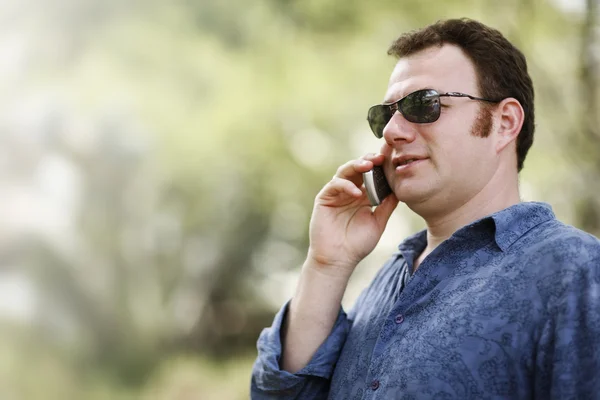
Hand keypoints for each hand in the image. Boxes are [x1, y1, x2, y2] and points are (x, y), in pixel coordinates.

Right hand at [307, 154, 398, 276]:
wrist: (339, 259)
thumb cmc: (357, 244)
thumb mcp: (378, 223)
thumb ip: (387, 206)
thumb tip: (400, 190)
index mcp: (363, 196)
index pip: (371, 175)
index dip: (380, 166)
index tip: (391, 160)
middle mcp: (349, 191)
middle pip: (358, 168)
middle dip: (369, 160)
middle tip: (380, 157)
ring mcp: (336, 194)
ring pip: (345, 171)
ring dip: (356, 165)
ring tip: (369, 165)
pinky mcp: (324, 198)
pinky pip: (334, 184)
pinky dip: (346, 185)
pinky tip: (357, 193)